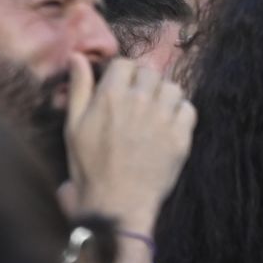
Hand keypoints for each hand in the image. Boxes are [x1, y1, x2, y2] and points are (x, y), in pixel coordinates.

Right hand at [64, 55, 194, 234]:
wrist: (117, 207)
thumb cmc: (90, 168)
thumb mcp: (73, 127)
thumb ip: (79, 88)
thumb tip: (78, 55)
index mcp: (111, 95)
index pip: (125, 63)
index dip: (122, 75)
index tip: (121, 89)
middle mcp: (140, 100)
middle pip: (150, 72)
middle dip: (143, 84)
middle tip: (138, 104)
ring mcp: (163, 117)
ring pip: (172, 87)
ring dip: (164, 96)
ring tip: (155, 113)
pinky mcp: (181, 135)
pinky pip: (188, 108)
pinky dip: (181, 113)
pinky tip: (168, 127)